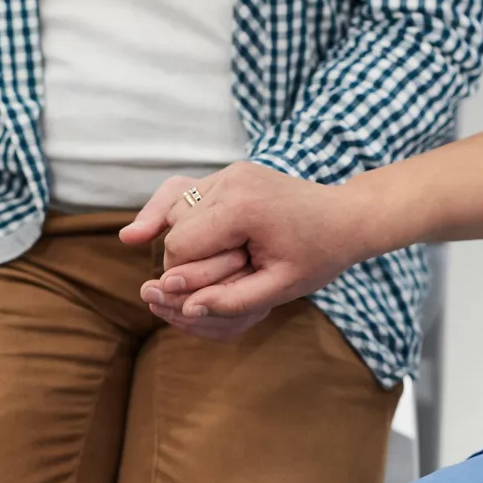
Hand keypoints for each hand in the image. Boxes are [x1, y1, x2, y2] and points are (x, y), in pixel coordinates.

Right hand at [122, 164, 360, 321]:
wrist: (345, 218)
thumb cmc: (317, 256)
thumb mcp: (280, 289)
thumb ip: (231, 301)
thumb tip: (186, 310)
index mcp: (243, 208)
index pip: (180, 246)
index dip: (183, 278)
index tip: (200, 296)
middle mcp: (230, 181)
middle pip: (174, 228)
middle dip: (182, 261)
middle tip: (217, 280)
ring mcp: (228, 172)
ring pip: (174, 211)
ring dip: (180, 239)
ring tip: (208, 263)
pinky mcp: (228, 173)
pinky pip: (182, 194)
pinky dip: (166, 214)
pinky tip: (137, 234)